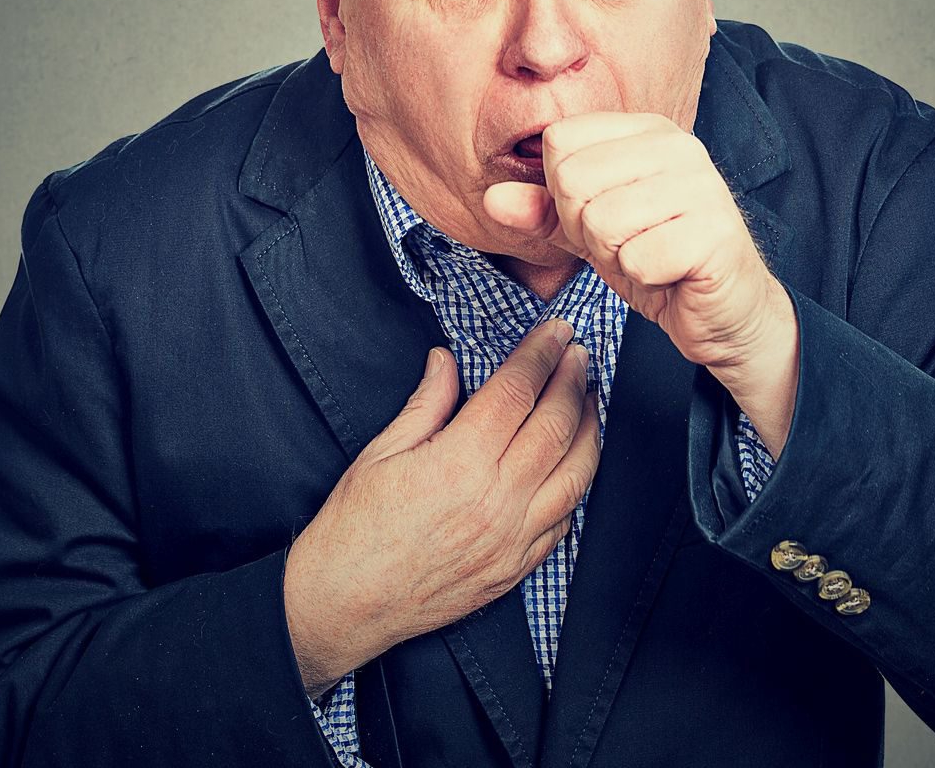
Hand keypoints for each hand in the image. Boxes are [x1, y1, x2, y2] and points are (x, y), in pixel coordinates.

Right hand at [282, 318, 600, 696]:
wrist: (345, 604)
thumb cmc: (354, 530)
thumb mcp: (380, 453)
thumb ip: (425, 404)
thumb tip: (447, 361)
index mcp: (459, 463)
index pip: (516, 392)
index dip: (541, 354)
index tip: (555, 331)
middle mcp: (496, 501)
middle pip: (556, 425)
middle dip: (574, 380)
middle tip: (578, 354)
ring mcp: (513, 539)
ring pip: (577, 473)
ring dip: (590, 429)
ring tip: (590, 399)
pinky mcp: (517, 568)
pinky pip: (566, 519)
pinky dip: (578, 483)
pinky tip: (575, 461)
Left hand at [482, 112, 797, 443]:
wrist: (724, 313)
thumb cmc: (658, 262)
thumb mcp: (588, 233)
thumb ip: (541, 212)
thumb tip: (491, 200)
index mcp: (645, 131)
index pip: (560, 142)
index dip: (563, 195)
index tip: (601, 217)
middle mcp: (678, 146)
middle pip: (573, 181)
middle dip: (586, 230)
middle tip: (627, 245)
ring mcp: (702, 186)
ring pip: (601, 220)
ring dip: (615, 257)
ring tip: (648, 258)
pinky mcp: (715, 232)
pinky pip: (637, 257)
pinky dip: (644, 278)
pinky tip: (669, 274)